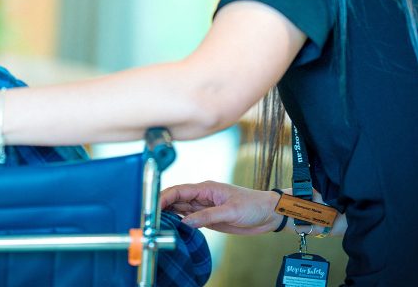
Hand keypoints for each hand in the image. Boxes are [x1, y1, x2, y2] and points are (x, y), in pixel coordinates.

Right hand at [161, 181, 282, 234]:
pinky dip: (180, 223)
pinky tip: (172, 228)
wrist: (267, 214)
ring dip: (169, 215)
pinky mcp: (208, 218)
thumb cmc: (252, 205)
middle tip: (149, 218)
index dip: (164, 196)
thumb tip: (186, 222)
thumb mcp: (231, 211)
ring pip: (180, 209)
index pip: (179, 190)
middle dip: (162, 206)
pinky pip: (189, 219)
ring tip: (156, 224)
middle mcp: (202, 196)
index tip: (152, 206)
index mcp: (206, 188)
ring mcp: (204, 207)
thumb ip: (207, 216)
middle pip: (176, 199)